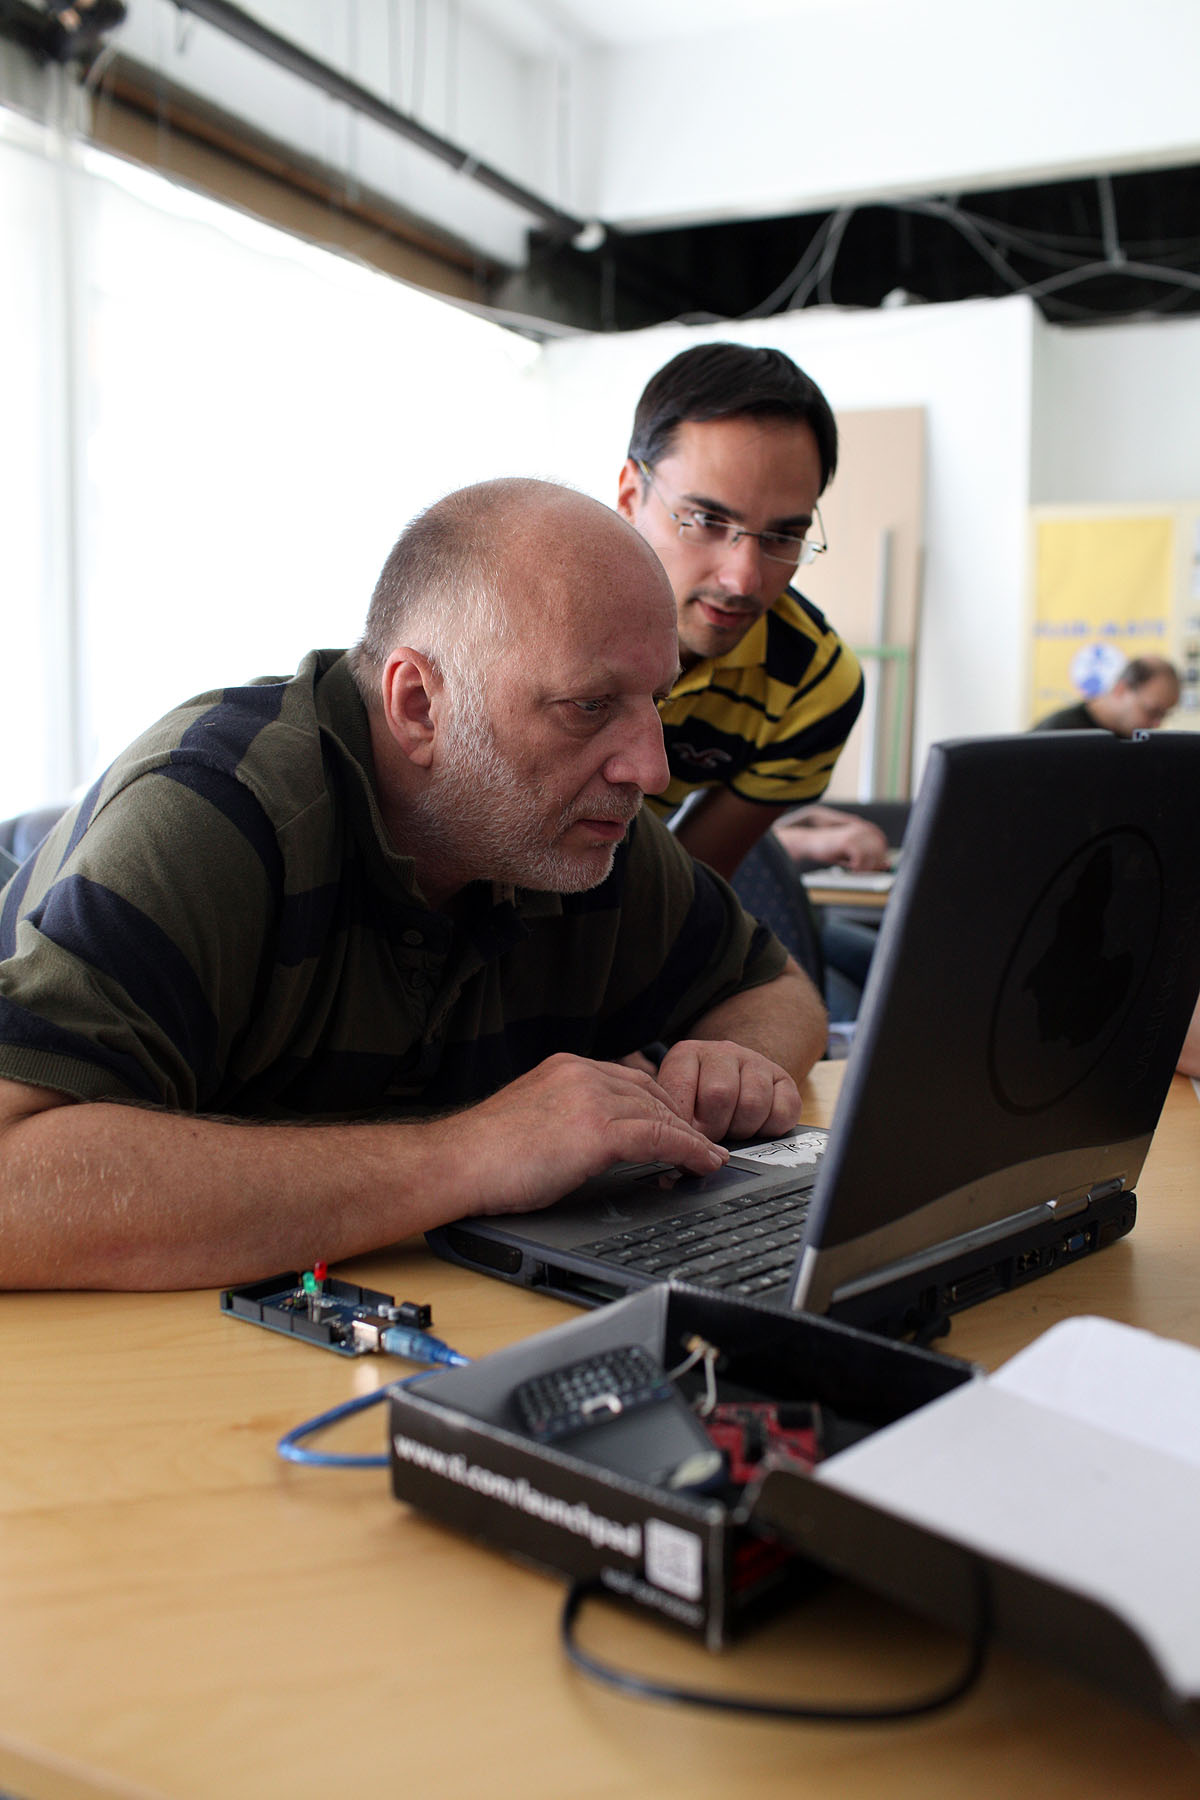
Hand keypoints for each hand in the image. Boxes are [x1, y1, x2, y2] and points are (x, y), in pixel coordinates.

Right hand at [457, 1054, 727, 1216]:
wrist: (454, 1164)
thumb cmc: (481, 1155)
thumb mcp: (532, 1120)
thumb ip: (565, 1117)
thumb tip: (590, 1142)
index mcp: (565, 1068)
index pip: (629, 1080)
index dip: (660, 1106)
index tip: (677, 1127)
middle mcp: (580, 1074)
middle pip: (651, 1093)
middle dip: (681, 1120)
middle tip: (703, 1145)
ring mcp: (588, 1098)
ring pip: (660, 1113)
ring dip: (692, 1138)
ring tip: (709, 1158)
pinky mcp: (594, 1130)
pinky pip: (659, 1137)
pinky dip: (688, 1151)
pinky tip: (701, 1164)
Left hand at [654, 1039, 800, 1143]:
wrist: (736, 1082)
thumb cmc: (699, 1101)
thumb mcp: (676, 1104)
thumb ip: (674, 1121)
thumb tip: (679, 1152)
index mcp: (687, 1055)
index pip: (680, 1088)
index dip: (684, 1123)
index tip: (687, 1138)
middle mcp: (722, 1052)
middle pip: (719, 1095)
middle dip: (714, 1128)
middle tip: (713, 1136)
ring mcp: (756, 1062)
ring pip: (752, 1104)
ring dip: (741, 1129)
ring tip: (733, 1130)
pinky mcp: (785, 1080)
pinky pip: (782, 1112)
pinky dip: (769, 1129)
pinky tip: (757, 1126)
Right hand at [776, 815, 889, 872]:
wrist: (810, 843)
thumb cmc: (831, 849)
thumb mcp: (852, 854)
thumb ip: (870, 858)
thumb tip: (887, 864)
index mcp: (865, 828)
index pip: (882, 844)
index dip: (879, 857)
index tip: (871, 866)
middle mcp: (863, 829)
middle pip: (880, 852)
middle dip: (873, 864)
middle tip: (860, 869)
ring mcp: (856, 834)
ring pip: (873, 857)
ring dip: (864, 867)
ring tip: (853, 867)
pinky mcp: (848, 842)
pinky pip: (861, 859)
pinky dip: (857, 867)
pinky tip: (849, 866)